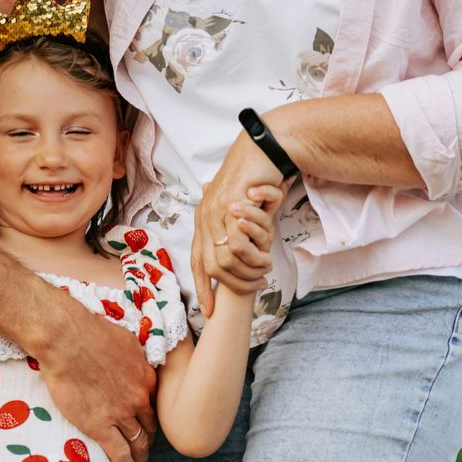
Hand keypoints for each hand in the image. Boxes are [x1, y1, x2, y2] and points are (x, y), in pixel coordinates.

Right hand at [35, 301, 156, 461]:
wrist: (66, 337)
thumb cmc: (89, 331)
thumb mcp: (124, 340)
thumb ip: (132, 358)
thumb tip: (132, 361)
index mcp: (144, 378)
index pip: (153, 407)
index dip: (149, 419)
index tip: (145, 426)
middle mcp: (138, 399)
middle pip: (149, 428)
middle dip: (148, 442)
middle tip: (144, 451)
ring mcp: (121, 414)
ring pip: (138, 444)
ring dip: (140, 459)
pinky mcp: (100, 426)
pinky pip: (120, 455)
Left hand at [192, 133, 287, 315]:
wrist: (258, 151)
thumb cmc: (252, 180)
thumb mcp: (239, 208)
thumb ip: (234, 228)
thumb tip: (233, 253)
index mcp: (203, 219)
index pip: (197, 260)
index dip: (202, 286)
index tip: (208, 310)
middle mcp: (204, 216)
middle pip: (208, 264)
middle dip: (226, 286)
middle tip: (250, 292)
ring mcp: (215, 211)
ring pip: (222, 258)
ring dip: (243, 272)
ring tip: (261, 277)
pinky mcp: (230, 206)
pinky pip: (237, 241)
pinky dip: (251, 256)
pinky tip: (264, 261)